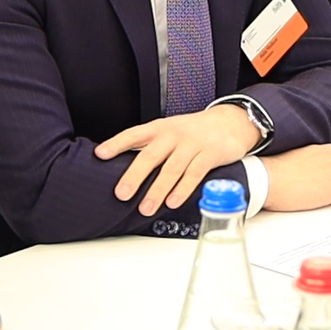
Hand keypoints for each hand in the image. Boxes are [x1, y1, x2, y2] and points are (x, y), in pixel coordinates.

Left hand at [95, 104, 257, 215]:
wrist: (230, 122)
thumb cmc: (194, 131)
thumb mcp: (170, 131)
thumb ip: (150, 147)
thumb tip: (125, 170)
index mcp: (159, 128)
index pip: (134, 134)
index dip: (116, 143)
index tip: (100, 154)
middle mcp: (173, 134)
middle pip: (150, 155)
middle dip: (135, 176)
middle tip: (121, 194)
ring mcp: (192, 144)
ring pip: (172, 168)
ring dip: (157, 190)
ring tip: (146, 208)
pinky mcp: (210, 154)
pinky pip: (194, 173)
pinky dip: (183, 189)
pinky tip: (173, 201)